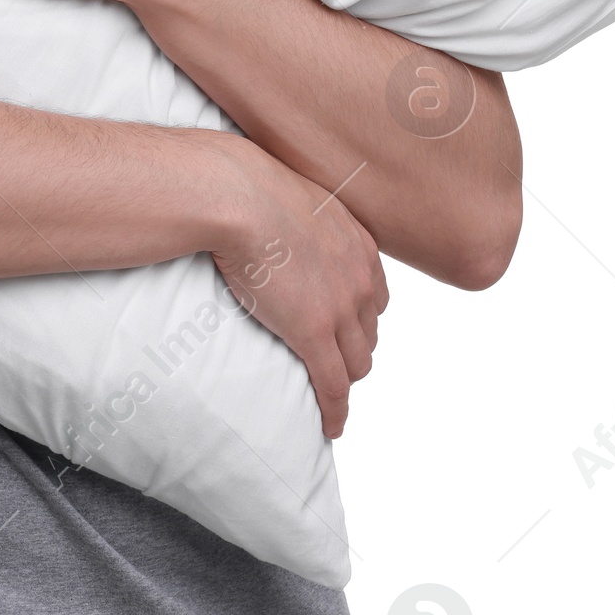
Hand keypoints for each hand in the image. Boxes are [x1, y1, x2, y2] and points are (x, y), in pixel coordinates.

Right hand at [213, 142, 389, 438]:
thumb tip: (282, 217)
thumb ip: (304, 218)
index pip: (375, 297)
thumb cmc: (253, 187)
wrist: (240, 196)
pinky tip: (331, 427)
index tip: (344, 327)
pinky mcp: (314, 335)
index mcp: (359, 246)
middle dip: (354, 350)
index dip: (360, 318)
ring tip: (328, 392)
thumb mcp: (298, 196)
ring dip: (345, 379)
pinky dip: (335, 411)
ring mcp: (340, 310)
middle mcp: (360, 280)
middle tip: (331, 362)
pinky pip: (333, 386)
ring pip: (356, 363)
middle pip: (368, 333)